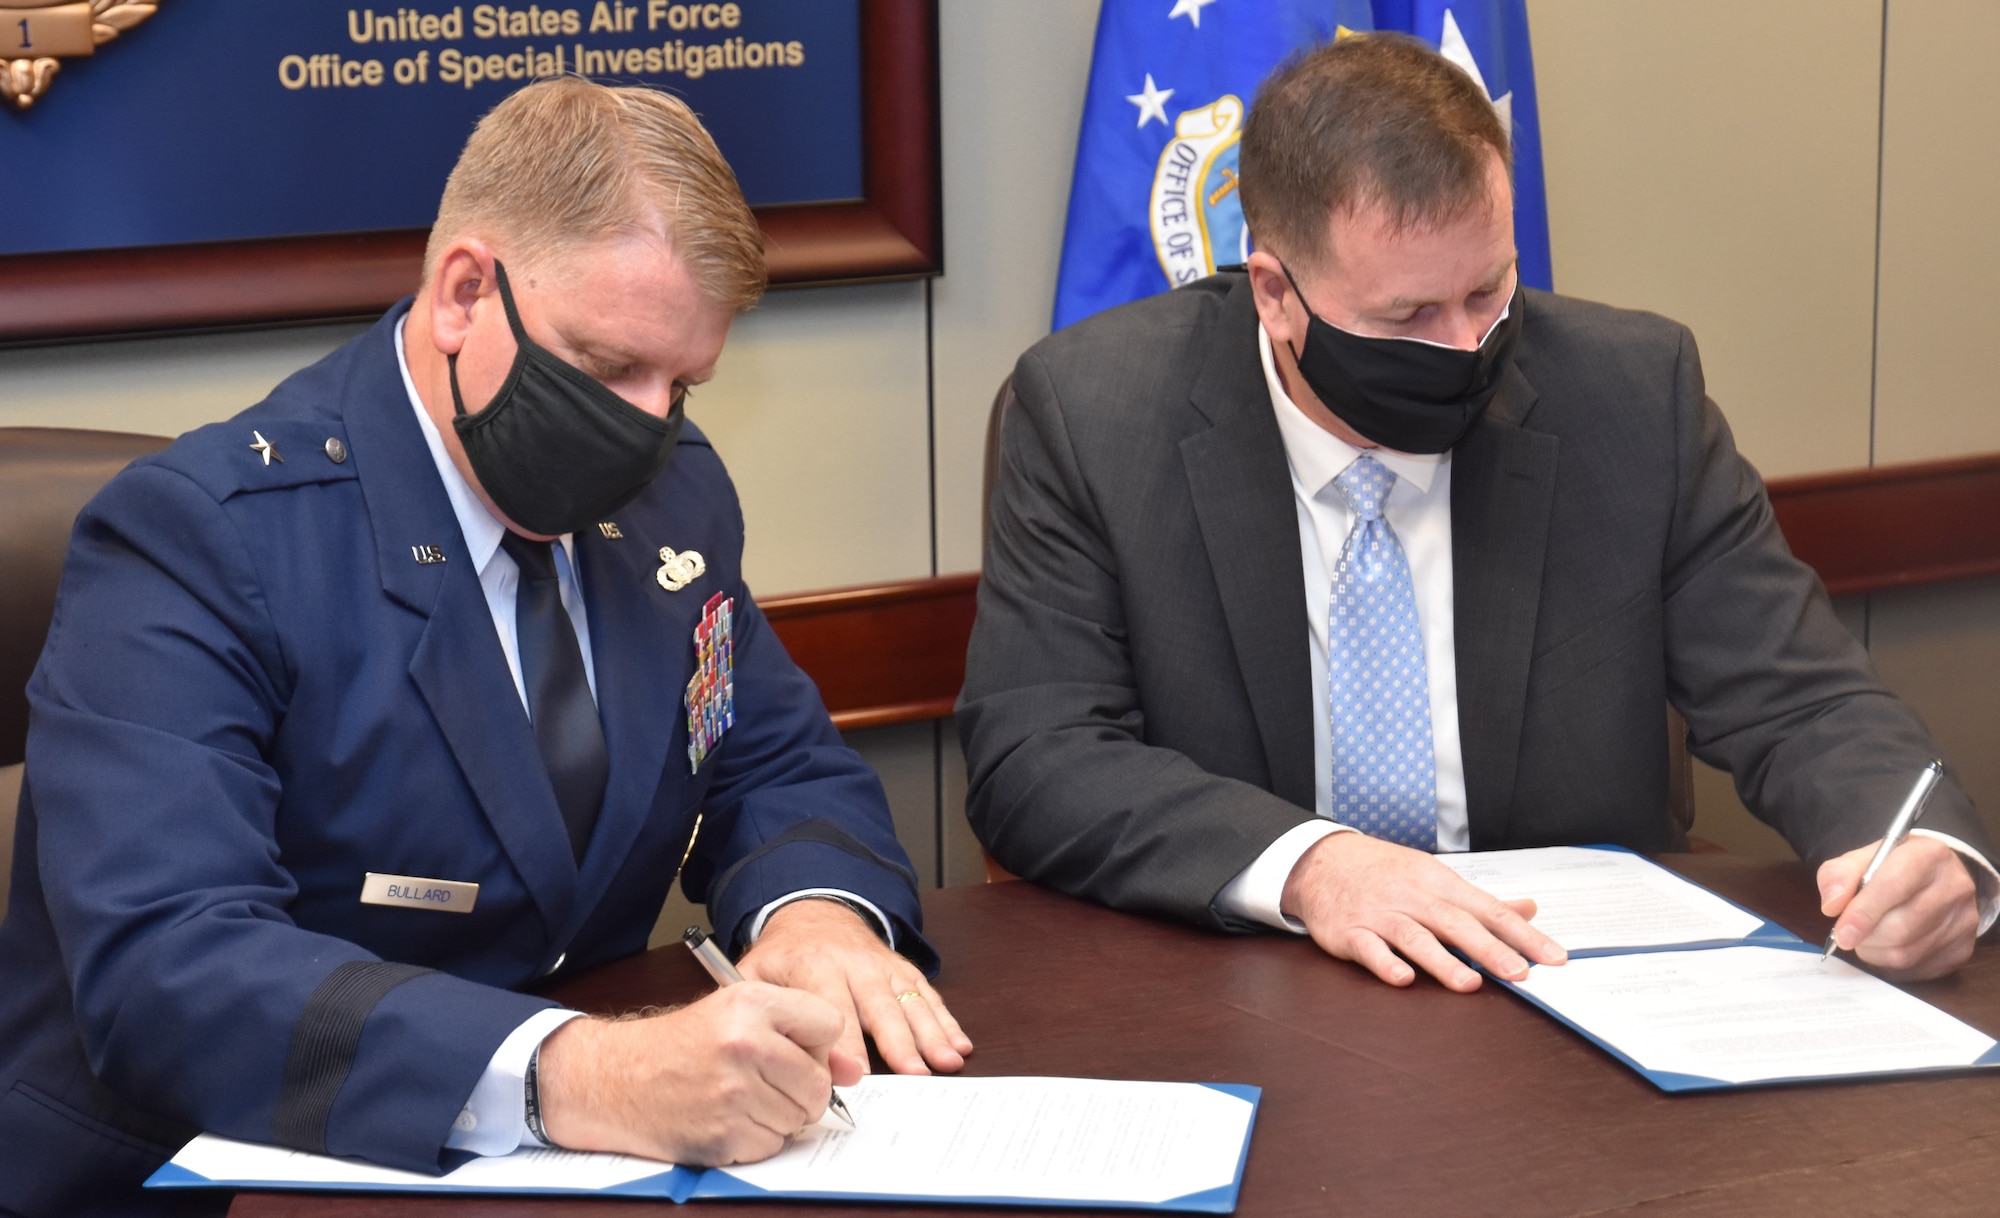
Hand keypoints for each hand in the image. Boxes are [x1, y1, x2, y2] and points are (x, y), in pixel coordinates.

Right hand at [536, 981, 861, 1164]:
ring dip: (779, 1116)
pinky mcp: (725, 1136)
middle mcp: (745, 1044)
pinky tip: (727, 1117)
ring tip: (740, 1096)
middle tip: (763, 1079)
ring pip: (799, 1118)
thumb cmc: (683, 1044)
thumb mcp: (738, 1012)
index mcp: (752, 1003)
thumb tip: (853, 1071)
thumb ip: (800, 1032)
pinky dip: (757, 1138)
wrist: (617, 1078)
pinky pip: (773, 1144)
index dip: (813, 1042)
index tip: (788, 1045)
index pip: (830, 1025)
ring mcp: (734, 1094)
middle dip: (801, 1088)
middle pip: (819, 1082)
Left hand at [738, 897, 972, 1074]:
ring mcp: (885, 968)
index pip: (833, 1007)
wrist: (816, 913)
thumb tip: (763, 1054)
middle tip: (913, 1075)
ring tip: (946, 1062)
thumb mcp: (756, 972)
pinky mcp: (904, 971)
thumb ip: (759, 1008)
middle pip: (880, 1007)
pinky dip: (947, 1021)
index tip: (858, 1073)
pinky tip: (959, 1045)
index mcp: (816, 966)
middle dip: (899, 1043)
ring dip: (931, 1034)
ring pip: (911, 1002)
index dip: (846, 1043)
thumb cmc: (784, 955)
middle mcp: (856, 965)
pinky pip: (928, 996)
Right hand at [1281, 832, 1567, 990]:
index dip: (1523, 934)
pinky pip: (1369, 949)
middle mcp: (1412, 897)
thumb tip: (1529, 908)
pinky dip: (1385, 963)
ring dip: (1442, 961)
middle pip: (1456, 922)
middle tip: (1520, 973)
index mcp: (1438, 883)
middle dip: (1490, 948)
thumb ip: (1481, 901)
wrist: (1321, 861)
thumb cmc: (1385, 873)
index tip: (1553, 957)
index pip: (1488, 909)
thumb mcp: (1434, 878)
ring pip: (1415, 937)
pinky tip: (1403, 979)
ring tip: (1469, 984)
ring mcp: (1380, 915)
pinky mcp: (1350, 932)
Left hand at [1818, 836, 1978, 979]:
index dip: (1863, 912)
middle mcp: (1955, 886)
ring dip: (1875, 951)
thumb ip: (1838, 875)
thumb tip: (1832, 905)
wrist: (1932, 879)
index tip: (1841, 932)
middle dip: (1865, 936)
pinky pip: (1918, 968)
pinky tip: (1886, 947)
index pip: (1894, 885)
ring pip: (1907, 952)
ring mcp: (1964, 919)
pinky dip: (1891, 964)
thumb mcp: (1862, 859)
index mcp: (1928, 854)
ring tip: (1867, 937)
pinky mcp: (1963, 948)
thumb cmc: (1892, 869)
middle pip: (1901, 926)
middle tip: (1849, 933)